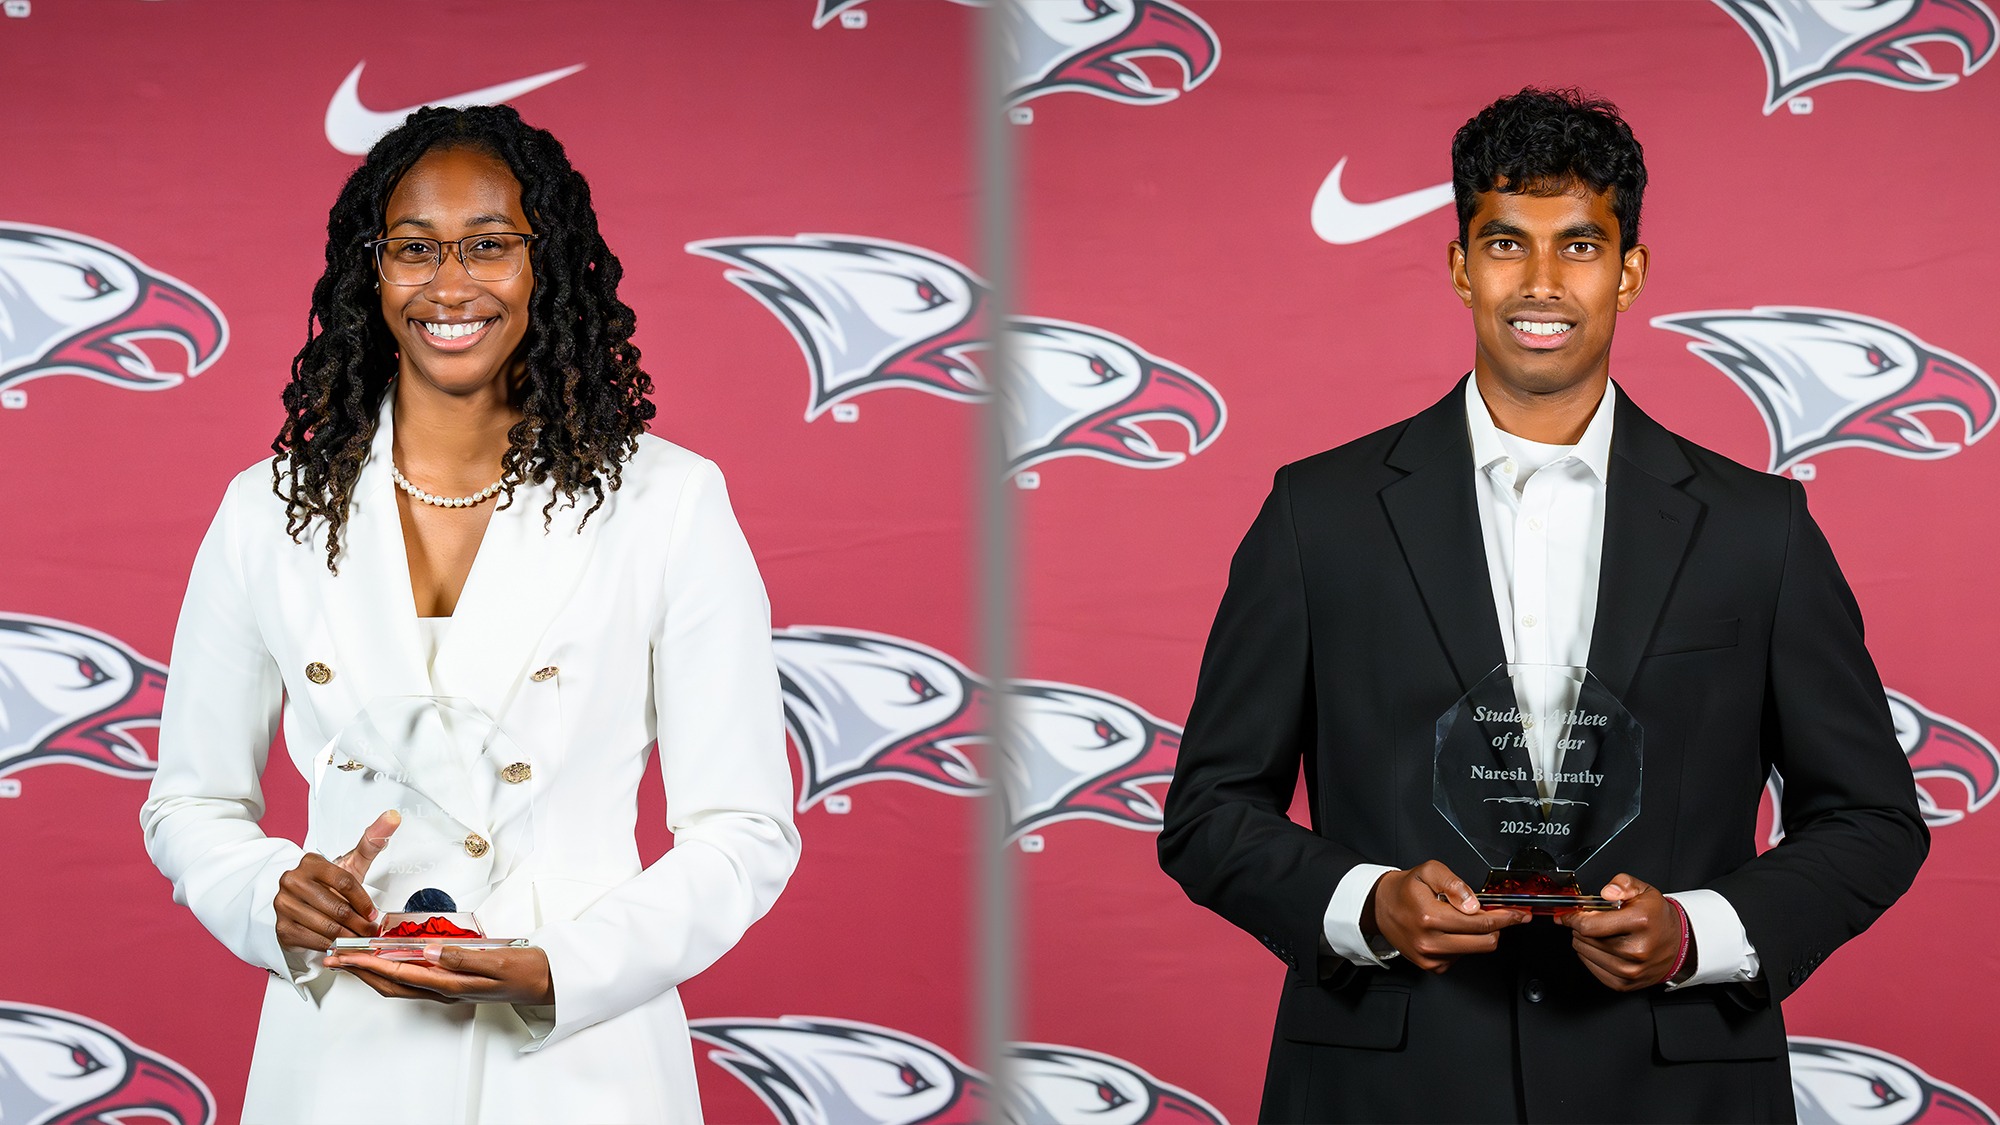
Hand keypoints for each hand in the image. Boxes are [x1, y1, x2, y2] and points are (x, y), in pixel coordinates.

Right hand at [274, 810, 398, 952]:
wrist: (303, 903)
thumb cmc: (330, 885)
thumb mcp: (352, 863)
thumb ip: (372, 842)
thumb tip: (393, 817)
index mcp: (311, 862)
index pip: (345, 882)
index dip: (364, 901)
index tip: (373, 913)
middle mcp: (292, 881)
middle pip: (337, 907)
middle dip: (359, 923)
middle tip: (370, 932)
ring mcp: (284, 905)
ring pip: (327, 926)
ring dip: (348, 936)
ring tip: (358, 939)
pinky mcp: (281, 928)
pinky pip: (313, 940)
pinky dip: (331, 946)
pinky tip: (339, 944)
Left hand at [323, 945, 554, 1005]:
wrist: (547, 982)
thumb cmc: (526, 970)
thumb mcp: (498, 959)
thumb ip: (463, 956)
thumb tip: (430, 951)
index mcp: (451, 983)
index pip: (401, 972)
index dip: (370, 962)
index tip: (347, 954)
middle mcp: (444, 989)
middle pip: (391, 982)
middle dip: (360, 971)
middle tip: (335, 957)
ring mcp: (448, 987)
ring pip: (399, 982)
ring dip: (372, 971)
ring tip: (352, 958)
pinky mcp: (454, 981)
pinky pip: (413, 978)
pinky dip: (392, 968)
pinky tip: (389, 958)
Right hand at [1363, 861, 1529, 972]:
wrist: (1380, 907)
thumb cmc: (1406, 889)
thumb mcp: (1429, 872)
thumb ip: (1454, 884)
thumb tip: (1474, 904)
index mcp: (1430, 916)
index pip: (1480, 923)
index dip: (1506, 917)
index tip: (1520, 915)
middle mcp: (1430, 941)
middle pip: (1485, 942)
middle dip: (1497, 927)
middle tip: (1499, 914)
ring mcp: (1430, 957)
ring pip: (1475, 950)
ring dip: (1478, 935)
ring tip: (1464, 918)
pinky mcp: (1431, 966)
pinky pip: (1461, 957)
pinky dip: (1464, 943)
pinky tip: (1452, 930)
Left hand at [1557, 873, 1687, 990]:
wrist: (1678, 945)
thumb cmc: (1656, 918)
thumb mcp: (1643, 891)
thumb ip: (1622, 884)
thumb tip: (1607, 892)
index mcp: (1640, 922)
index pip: (1590, 925)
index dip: (1572, 918)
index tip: (1567, 915)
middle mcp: (1637, 950)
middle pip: (1585, 940)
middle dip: (1579, 928)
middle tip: (1587, 921)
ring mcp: (1631, 970)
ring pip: (1585, 954)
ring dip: (1583, 942)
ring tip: (1596, 933)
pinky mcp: (1625, 984)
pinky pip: (1592, 969)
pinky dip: (1589, 957)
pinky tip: (1600, 948)